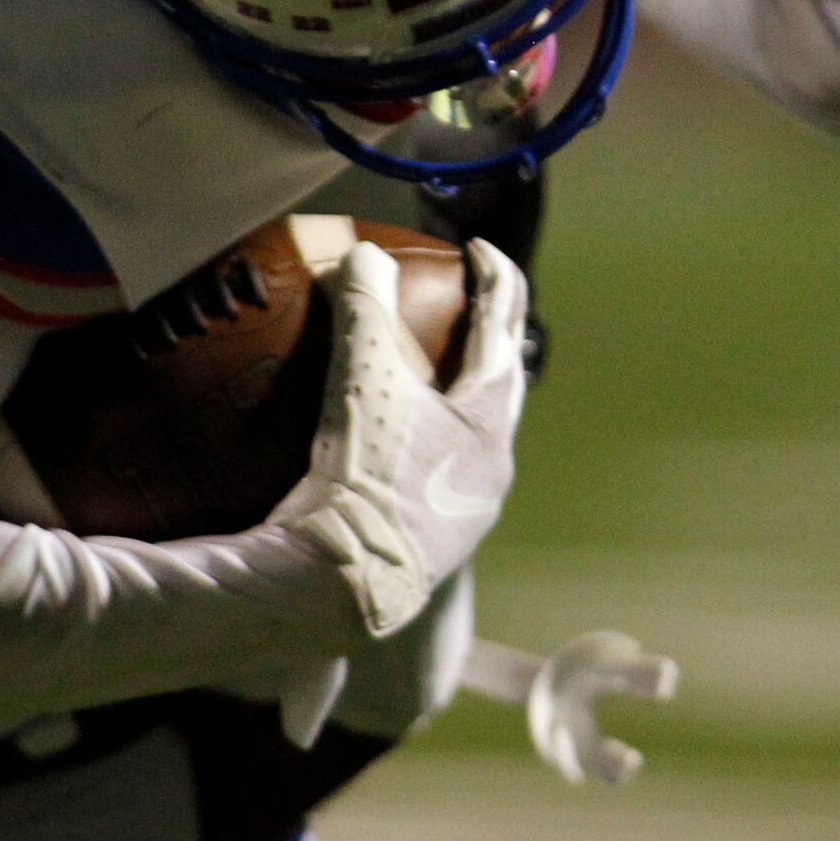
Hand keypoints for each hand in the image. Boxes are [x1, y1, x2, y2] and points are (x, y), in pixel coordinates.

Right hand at [275, 240, 529, 635]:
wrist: (338, 591)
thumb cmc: (363, 480)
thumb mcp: (362, 381)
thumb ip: (364, 309)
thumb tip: (363, 253)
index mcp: (488, 430)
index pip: (502, 335)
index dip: (496, 282)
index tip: (481, 249)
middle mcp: (488, 474)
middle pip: (501, 390)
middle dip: (490, 343)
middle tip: (473, 303)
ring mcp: (460, 516)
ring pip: (472, 439)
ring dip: (458, 399)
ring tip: (434, 373)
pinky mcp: (426, 544)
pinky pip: (433, 473)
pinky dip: (418, 440)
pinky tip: (383, 441)